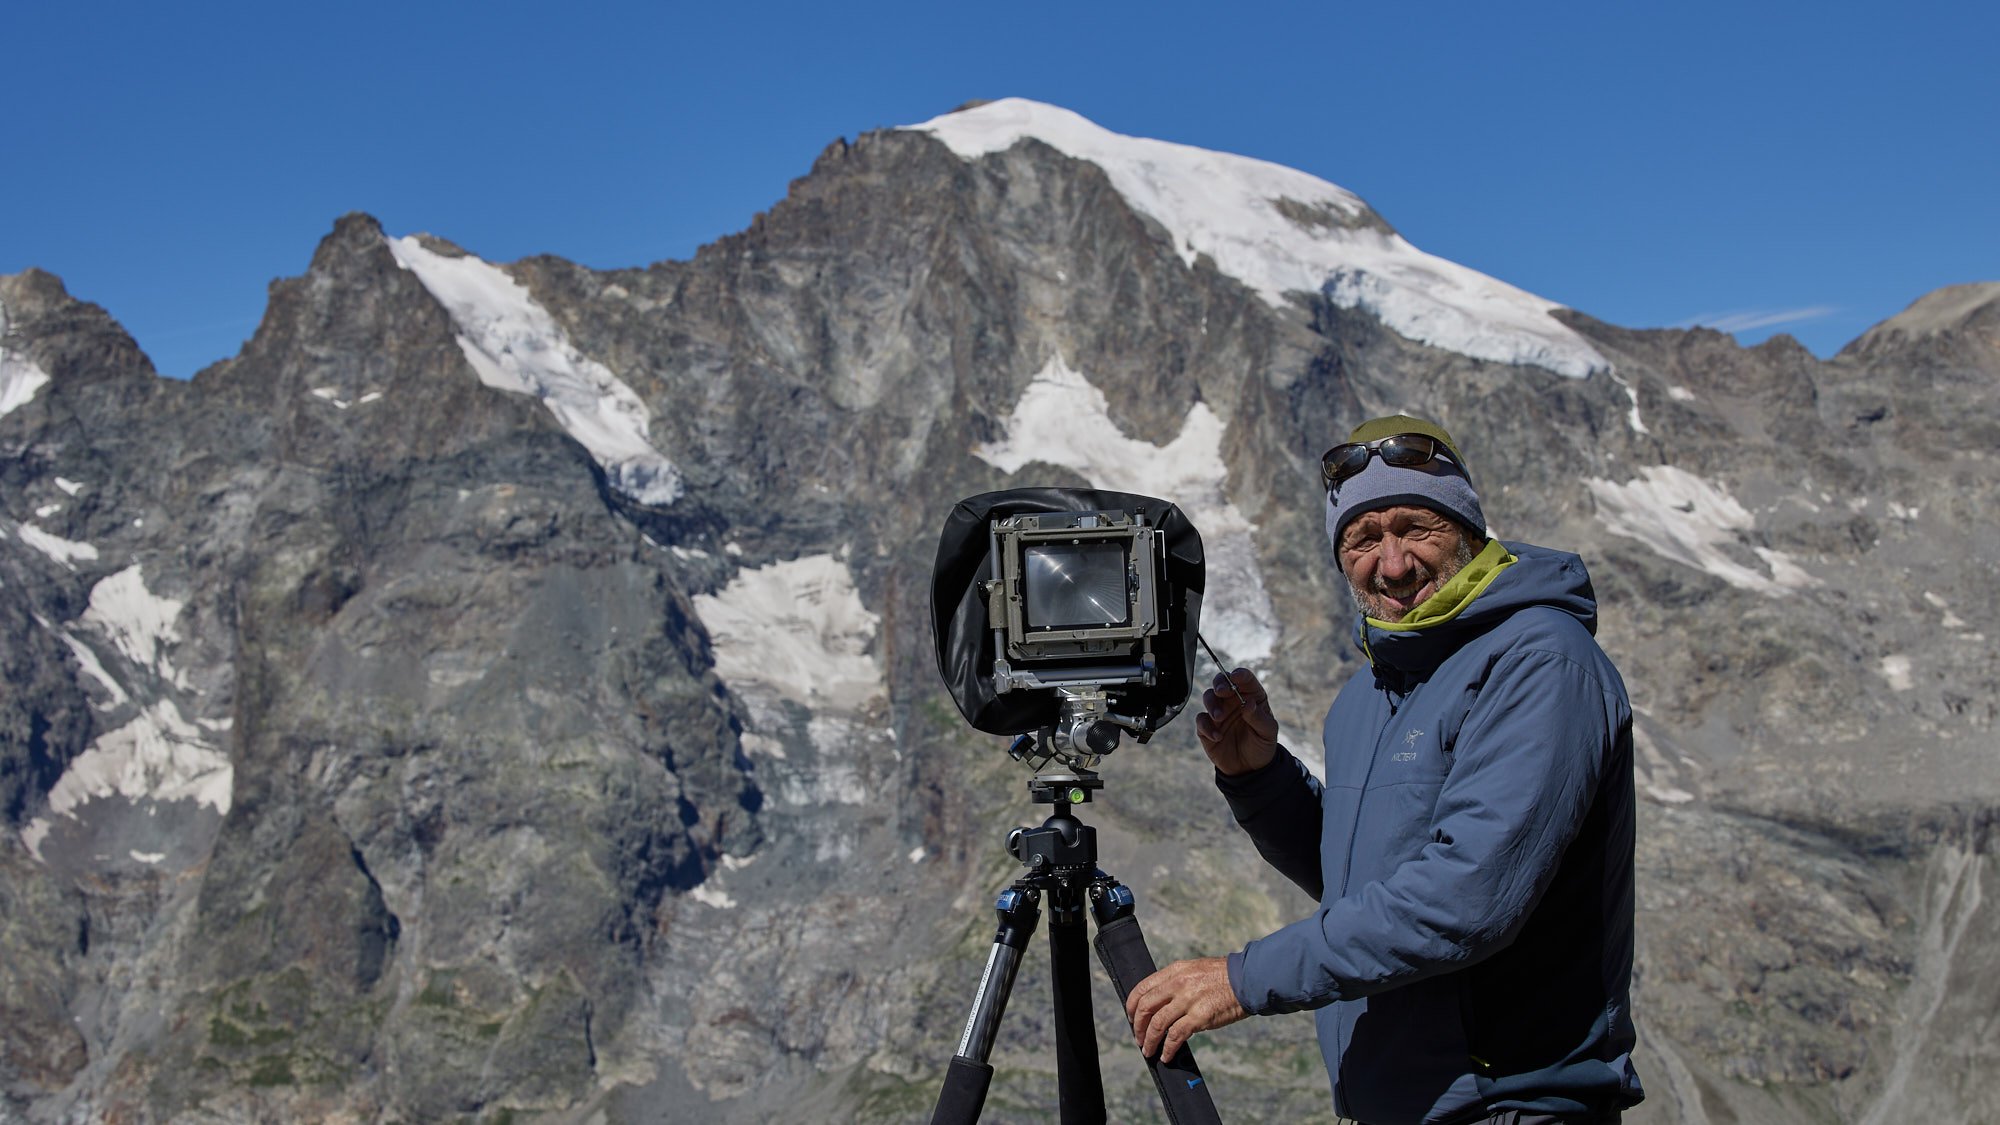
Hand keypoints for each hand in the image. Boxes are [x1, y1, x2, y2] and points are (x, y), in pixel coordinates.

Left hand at [1124, 956, 1247, 1062]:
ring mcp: (1188, 1000)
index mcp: (1175, 971)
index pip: (1143, 988)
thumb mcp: (1194, 970)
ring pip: (1158, 1024)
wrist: (1248, 980)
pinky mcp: (1200, 1017)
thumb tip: (1160, 1000)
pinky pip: (1176, 1036)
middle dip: (1137, 1025)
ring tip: (1148, 1051)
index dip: (1132, 1005)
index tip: (1131, 1017)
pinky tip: (1166, 1055)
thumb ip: (1176, 982)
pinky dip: (1168, 1048)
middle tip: (1138, 1038)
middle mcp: (1178, 984)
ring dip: (1149, 1040)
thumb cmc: (1223, 978)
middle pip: (1145, 1007)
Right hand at [1194, 668, 1278, 775]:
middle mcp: (1233, 701)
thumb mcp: (1268, 733)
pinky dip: (1206, 726)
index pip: (1245, 679)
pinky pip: (1201, 720)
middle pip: (1221, 682)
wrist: (1250, 768)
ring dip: (1212, 704)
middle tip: (1221, 691)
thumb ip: (1259, 717)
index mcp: (1251, 696)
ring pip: (1208, 697)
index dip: (1240, 675)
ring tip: (1219, 718)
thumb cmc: (1262, 745)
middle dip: (1220, 683)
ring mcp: (1219, 713)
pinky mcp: (1207, 727)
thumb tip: (1249, 703)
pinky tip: (1217, 736)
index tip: (1236, 677)